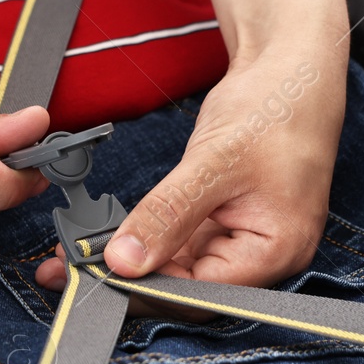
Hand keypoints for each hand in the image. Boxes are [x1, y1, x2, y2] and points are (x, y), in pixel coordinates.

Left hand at [35, 44, 345, 294]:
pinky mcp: (225, 221)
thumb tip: (123, 262)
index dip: (146, 291)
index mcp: (276, 251)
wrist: (291, 68)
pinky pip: (181, 242)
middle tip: (72, 266)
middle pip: (189, 288)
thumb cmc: (274, 108)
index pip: (202, 294)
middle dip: (133, 278)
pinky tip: (111, 232)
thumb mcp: (212, 162)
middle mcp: (264, 256)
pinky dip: (147, 237)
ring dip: (133, 260)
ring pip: (179, 267)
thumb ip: (167, 215)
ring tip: (80, 249)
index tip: (94, 279)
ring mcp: (245, 239)